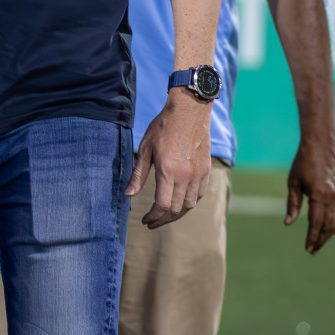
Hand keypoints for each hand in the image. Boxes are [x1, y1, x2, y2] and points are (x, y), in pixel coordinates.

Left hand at [126, 90, 211, 228]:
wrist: (189, 112)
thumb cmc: (163, 128)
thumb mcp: (145, 149)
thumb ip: (138, 174)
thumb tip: (128, 195)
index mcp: (168, 171)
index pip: (162, 205)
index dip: (153, 216)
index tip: (145, 220)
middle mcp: (186, 177)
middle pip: (176, 209)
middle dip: (163, 219)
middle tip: (152, 222)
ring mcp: (198, 175)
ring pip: (189, 205)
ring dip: (176, 214)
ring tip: (164, 215)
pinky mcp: (206, 171)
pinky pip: (199, 195)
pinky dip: (189, 203)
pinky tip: (180, 203)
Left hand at [285, 134, 334, 253]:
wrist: (321, 145)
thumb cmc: (302, 163)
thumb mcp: (293, 183)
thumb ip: (292, 204)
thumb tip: (288, 223)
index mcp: (319, 195)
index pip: (316, 223)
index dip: (312, 237)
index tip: (308, 248)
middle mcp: (333, 197)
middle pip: (328, 225)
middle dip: (320, 239)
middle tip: (313, 250)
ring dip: (329, 234)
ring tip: (321, 243)